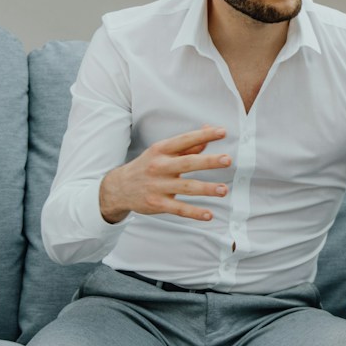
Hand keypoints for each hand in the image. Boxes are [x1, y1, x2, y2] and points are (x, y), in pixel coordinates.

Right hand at [98, 125, 231, 223]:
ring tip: (223, 190)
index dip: (204, 135)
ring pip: (186, 187)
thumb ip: (188, 144)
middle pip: (187, 163)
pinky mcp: (157, 204)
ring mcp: (158, 186)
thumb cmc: (148, 166)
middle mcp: (159, 166)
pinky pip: (178, 209)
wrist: (118, 188)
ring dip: (206, 189)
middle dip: (208, 161)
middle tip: (227, 160)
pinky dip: (194, 212)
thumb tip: (209, 130)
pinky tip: (208, 214)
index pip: (185, 140)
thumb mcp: (162, 152)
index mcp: (161, 150)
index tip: (222, 132)